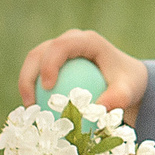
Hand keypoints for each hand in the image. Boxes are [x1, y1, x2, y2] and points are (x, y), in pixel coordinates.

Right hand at [15, 29, 147, 112]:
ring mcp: (59, 52)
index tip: (48, 88)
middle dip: (29, 76)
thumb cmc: (127, 82)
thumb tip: (98, 109)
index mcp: (86, 41)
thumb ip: (117, 98)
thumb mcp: (128, 90)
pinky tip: (34, 113)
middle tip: (31, 104)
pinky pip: (37, 75)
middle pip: (39, 53)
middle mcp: (69, 42)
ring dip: (26, 85)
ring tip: (30, 110)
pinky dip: (33, 92)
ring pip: (32, 63)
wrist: (126, 80)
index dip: (49, 64)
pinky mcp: (53, 64)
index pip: (61, 46)